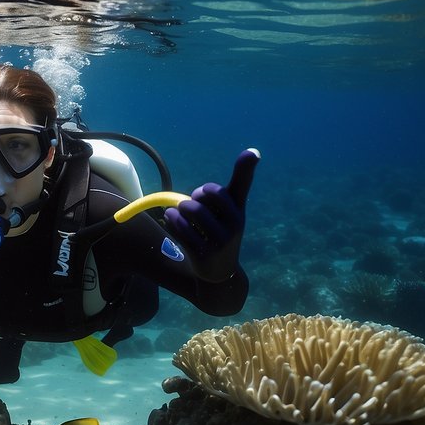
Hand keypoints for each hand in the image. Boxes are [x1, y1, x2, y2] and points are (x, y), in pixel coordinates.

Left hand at [163, 149, 259, 282]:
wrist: (219, 273)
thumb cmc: (222, 231)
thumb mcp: (232, 209)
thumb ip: (237, 182)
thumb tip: (253, 151)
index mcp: (239, 211)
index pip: (236, 187)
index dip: (235, 174)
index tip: (244, 160)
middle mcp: (234, 226)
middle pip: (206, 195)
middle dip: (195, 196)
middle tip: (193, 204)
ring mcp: (220, 241)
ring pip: (190, 210)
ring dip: (179, 209)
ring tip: (180, 213)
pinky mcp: (203, 254)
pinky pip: (180, 227)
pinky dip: (171, 220)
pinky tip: (171, 220)